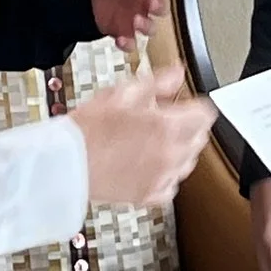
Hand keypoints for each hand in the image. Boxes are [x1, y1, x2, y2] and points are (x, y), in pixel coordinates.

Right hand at [68, 62, 214, 206]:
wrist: (64, 163)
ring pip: (189, 162)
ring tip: (154, 142)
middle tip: (166, 119)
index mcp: (166, 126)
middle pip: (200, 138)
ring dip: (179, 150)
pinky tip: (149, 165)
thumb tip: (177, 74)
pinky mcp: (149, 196)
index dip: (196, 105)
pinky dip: (166, 175)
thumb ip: (157, 82)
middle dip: (189, 126)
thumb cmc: (87, 130)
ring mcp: (161, 177)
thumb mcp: (122, 93)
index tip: (187, 104)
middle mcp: (170, 154)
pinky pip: (171, 185)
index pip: (206, 114)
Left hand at [89, 0, 175, 47]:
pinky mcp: (122, 31)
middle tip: (150, 2)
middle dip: (159, 6)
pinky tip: (121, 40)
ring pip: (150, 27)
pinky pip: (131, 42)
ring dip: (146, 26)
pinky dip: (128, 44)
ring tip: (135, 20)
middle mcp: (143, 0)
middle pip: (161, 7)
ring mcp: (134, 17)